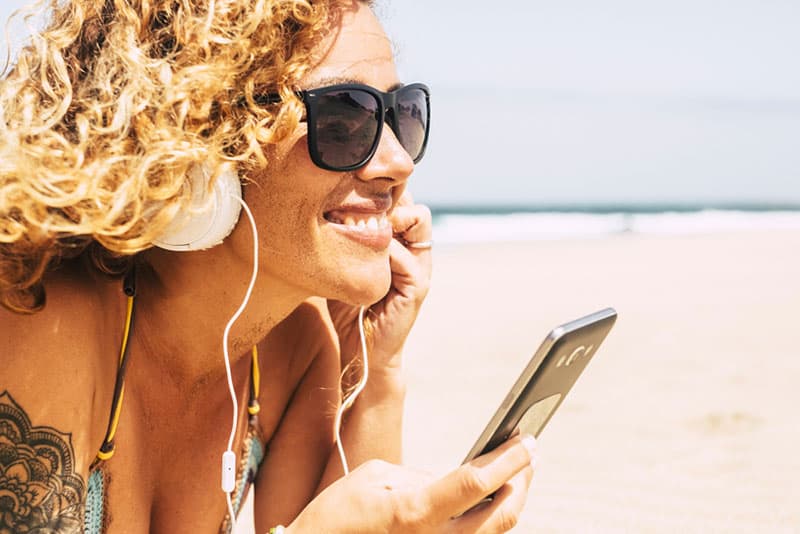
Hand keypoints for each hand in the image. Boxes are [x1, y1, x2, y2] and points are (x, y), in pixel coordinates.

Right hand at [288, 434, 537, 533]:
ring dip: (510, 502)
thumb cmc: (338, 516)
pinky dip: (488, 518)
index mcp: (414, 512)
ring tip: (517, 474)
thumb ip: (421, 476)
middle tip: (530, 456)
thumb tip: (454, 479)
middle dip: (522, 483)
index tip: (528, 441)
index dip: (509, 460)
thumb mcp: (376, 477)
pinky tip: (490, 500)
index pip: (477, 484)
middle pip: (502, 517)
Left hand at [327, 192, 431, 371]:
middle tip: (356, 209)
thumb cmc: (348, 307)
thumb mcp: (342, 263)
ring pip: (419, 218)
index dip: (381, 191)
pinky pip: (406, 255)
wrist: (361, 350)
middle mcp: (414, 250)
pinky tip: (363, 259)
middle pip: (412, 201)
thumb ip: (341, 238)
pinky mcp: (417, 286)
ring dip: (391, 217)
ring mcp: (419, 266)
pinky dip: (384, 251)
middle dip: (388, 198)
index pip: (401, 199)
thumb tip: (316, 205)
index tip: (352, 195)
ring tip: (362, 230)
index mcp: (399, 242)